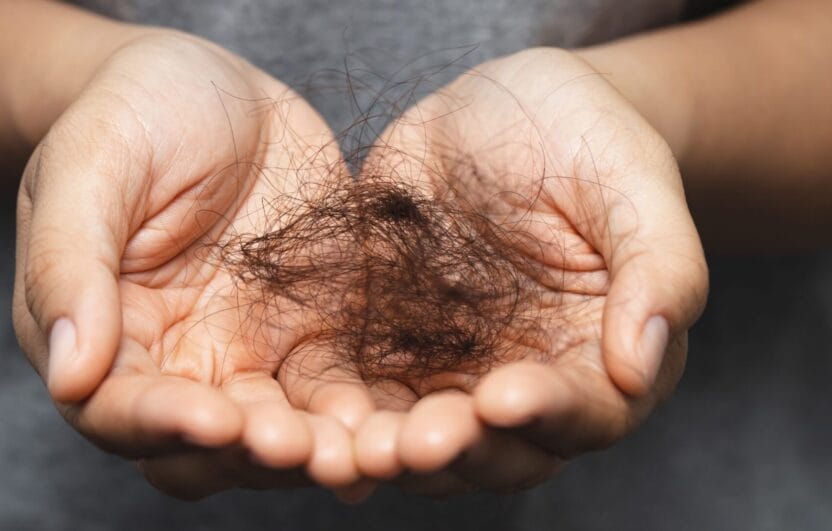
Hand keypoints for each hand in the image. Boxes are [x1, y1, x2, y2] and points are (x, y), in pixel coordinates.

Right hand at [12, 31, 376, 497]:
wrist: (212, 90)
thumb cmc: (131, 115)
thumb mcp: (88, 169)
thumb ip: (69, 264)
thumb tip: (69, 373)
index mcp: (105, 335)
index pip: (119, 410)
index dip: (163, 425)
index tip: (216, 419)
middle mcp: (177, 362)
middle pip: (204, 445)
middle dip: (250, 454)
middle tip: (298, 448)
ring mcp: (249, 354)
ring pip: (277, 431)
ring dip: (315, 451)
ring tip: (357, 450)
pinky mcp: (310, 334)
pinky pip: (335, 388)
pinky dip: (360, 413)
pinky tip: (392, 424)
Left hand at [353, 47, 708, 493]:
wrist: (505, 110)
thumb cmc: (589, 141)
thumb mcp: (635, 187)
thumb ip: (659, 270)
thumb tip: (642, 364)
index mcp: (601, 359)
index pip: (585, 412)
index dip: (547, 414)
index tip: (505, 398)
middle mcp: (525, 380)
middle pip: (498, 447)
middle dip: (459, 449)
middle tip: (419, 442)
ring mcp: (451, 368)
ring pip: (421, 433)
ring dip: (390, 448)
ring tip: (358, 444)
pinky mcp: (388, 343)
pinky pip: (360, 387)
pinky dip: (335, 409)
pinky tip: (306, 417)